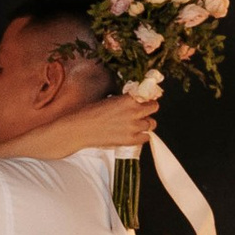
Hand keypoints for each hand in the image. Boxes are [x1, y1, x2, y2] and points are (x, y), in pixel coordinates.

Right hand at [31, 87, 159, 161]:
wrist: (81, 128)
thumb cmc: (90, 112)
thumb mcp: (109, 100)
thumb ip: (124, 101)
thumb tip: (133, 101)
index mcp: (128, 98)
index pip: (148, 95)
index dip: (147, 97)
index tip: (146, 99)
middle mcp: (134, 111)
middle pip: (153, 108)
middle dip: (148, 109)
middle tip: (142, 112)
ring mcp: (133, 126)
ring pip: (152, 124)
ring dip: (146, 123)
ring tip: (136, 124)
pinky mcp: (130, 140)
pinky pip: (146, 137)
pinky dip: (142, 136)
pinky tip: (135, 134)